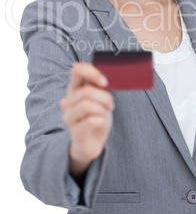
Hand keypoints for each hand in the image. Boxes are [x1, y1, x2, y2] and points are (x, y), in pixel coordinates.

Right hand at [60, 62, 113, 176]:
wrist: (92, 143)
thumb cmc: (97, 117)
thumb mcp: (100, 99)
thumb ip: (99, 87)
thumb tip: (104, 78)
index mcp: (74, 89)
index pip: (77, 70)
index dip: (92, 73)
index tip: (105, 82)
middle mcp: (67, 102)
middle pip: (86, 91)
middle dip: (105, 98)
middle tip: (110, 105)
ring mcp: (68, 118)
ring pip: (87, 105)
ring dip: (102, 110)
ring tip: (104, 115)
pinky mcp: (75, 133)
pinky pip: (92, 121)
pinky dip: (102, 121)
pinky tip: (100, 125)